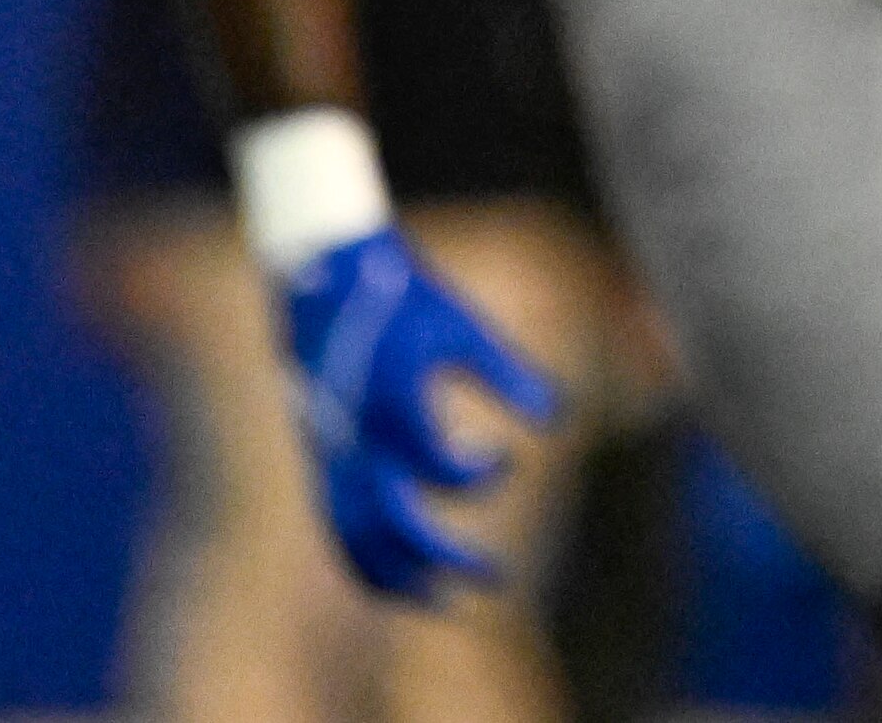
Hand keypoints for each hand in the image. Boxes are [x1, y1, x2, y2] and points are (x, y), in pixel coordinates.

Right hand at [274, 228, 555, 601]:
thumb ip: (508, 372)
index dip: (481, 476)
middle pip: (396, 527)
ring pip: (356, 541)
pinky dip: (367, 559)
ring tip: (444, 601)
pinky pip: (339, 525)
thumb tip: (560, 421)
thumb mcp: (461, 326)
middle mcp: (356, 442)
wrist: (323, 279)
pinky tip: (403, 574)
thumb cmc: (402, 298)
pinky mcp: (322, 460)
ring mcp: (331, 456)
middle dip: (445, 562)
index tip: (504, 457)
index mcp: (391, 404)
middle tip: (498, 580)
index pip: (440, 471)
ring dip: (399, 579)